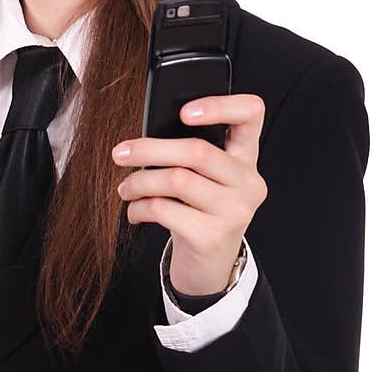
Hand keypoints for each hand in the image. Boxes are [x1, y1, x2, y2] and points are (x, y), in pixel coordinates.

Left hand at [111, 95, 268, 295]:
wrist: (209, 266)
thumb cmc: (200, 211)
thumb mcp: (205, 179)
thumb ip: (190, 154)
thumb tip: (143, 139)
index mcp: (247, 156)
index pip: (251, 113)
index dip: (220, 105)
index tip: (183, 112)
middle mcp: (248, 182)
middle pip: (197, 151)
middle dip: (149, 149)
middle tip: (120, 153)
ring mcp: (234, 211)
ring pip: (176, 180)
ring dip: (139, 182)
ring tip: (125, 188)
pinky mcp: (212, 236)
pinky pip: (164, 209)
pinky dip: (140, 207)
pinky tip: (135, 210)